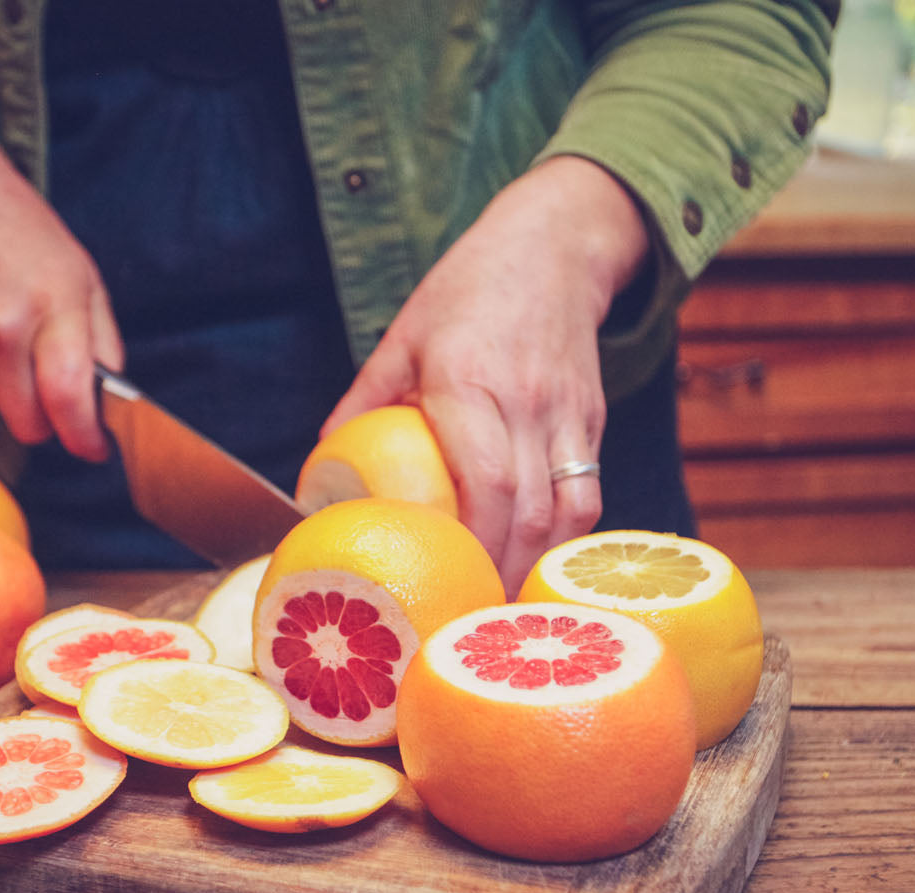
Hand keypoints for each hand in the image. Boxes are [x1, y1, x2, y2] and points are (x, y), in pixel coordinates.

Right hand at [0, 109, 121, 460]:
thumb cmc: (17, 229)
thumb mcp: (84, 277)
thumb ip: (103, 343)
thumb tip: (113, 397)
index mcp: (53, 305)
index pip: (68, 398)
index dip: (86, 437)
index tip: (96, 446)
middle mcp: (3, 327)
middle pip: (31, 424)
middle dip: (54, 424)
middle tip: (64, 399)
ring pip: (2, 413)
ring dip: (21, 401)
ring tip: (26, 352)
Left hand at [322, 156, 651, 593]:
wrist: (555, 249)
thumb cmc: (468, 291)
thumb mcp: (402, 337)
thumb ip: (364, 402)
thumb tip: (320, 471)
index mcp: (470, 382)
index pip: (486, 481)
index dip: (473, 544)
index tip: (447, 584)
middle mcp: (527, 403)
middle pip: (529, 512)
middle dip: (502, 576)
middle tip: (470, 621)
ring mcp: (569, 416)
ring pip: (569, 512)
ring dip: (538, 567)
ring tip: (504, 608)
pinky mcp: (594, 422)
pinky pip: (587, 495)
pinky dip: (564, 540)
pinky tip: (535, 565)